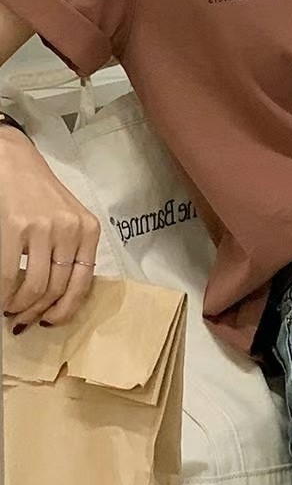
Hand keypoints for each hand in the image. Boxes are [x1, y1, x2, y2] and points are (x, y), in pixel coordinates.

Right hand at [1, 138, 100, 332]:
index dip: (65, 310)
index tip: (50, 322)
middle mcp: (71, 229)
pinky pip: (9, 276)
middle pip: (57, 290)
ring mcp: (45, 227)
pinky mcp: (17, 227)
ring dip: (19, 308)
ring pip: (35, 288)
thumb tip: (57, 301)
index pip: (83, 283)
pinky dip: (3, 295)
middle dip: (37, 313)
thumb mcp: (66, 220)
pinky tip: (1, 298)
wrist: (14, 161)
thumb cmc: (39, 195)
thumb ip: (68, 252)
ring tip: (10, 309)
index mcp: (89, 229)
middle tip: (22, 321)